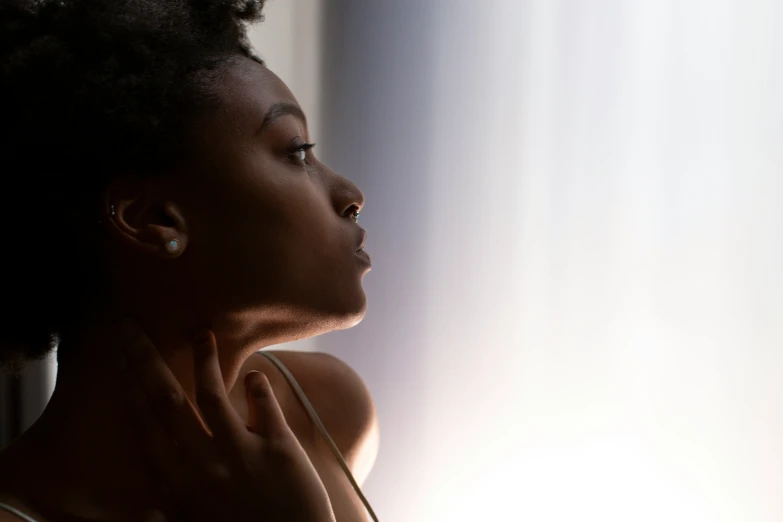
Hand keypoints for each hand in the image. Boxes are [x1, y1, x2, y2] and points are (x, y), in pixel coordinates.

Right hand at [118, 320, 334, 521]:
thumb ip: (170, 507)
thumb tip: (145, 510)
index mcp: (179, 483)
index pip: (145, 426)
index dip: (130, 388)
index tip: (119, 358)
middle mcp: (204, 464)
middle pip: (168, 401)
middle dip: (146, 360)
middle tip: (131, 327)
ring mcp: (242, 454)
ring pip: (214, 396)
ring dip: (204, 360)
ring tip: (201, 332)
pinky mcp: (279, 451)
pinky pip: (266, 409)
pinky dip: (259, 388)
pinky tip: (254, 373)